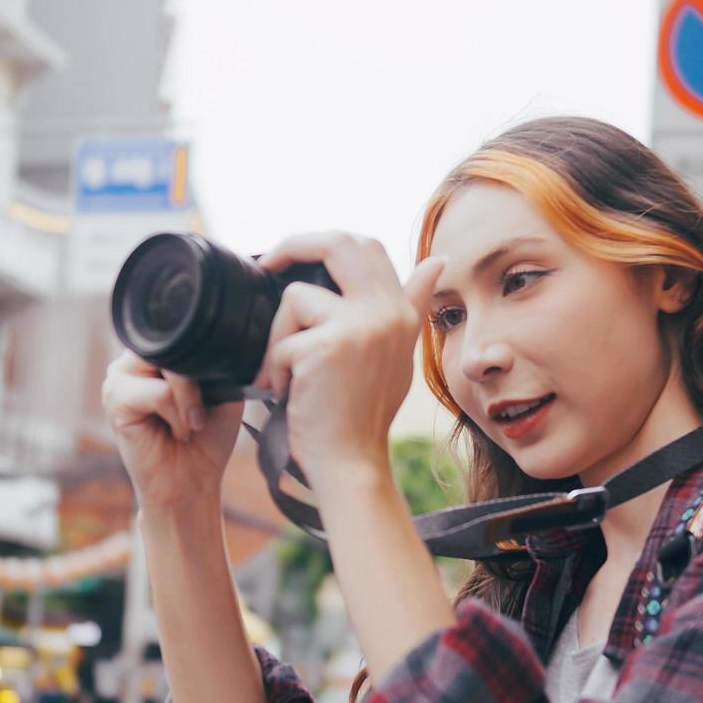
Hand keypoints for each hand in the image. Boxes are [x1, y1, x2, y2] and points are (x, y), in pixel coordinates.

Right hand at [101, 353, 244, 510]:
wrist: (193, 482)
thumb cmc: (207, 437)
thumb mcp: (222, 388)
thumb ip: (212, 360)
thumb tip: (210, 345)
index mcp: (158, 351)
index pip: (182, 330)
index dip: (204, 353)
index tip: (217, 390)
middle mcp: (134, 359)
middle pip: (174, 343)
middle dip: (197, 381)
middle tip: (202, 415)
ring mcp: (119, 377)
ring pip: (167, 365)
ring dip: (189, 399)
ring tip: (190, 424)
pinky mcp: (114, 399)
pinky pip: (159, 392)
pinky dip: (177, 413)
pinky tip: (177, 431)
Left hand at [254, 232, 444, 493]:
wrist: (351, 462)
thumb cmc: (363, 413)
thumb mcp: (395, 354)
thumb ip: (410, 304)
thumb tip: (437, 262)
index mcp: (402, 312)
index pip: (367, 245)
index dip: (326, 240)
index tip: (293, 257)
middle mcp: (388, 313)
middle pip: (338, 243)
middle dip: (293, 245)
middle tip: (266, 263)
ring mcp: (361, 327)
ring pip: (296, 296)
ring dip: (279, 335)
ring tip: (288, 372)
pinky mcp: (328, 347)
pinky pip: (281, 339)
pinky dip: (273, 367)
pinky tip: (289, 393)